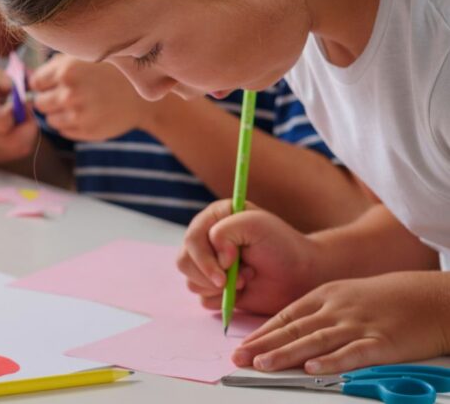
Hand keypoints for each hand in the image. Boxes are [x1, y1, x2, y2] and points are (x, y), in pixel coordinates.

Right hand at [0, 68, 37, 162]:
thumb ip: (5, 78)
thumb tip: (15, 86)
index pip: (1, 120)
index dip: (16, 111)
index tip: (17, 104)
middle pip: (14, 140)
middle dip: (26, 125)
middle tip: (24, 113)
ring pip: (21, 148)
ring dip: (29, 133)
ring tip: (21, 120)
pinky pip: (20, 152)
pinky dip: (26, 140)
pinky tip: (18, 130)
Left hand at [30, 55, 159, 140]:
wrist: (141, 98)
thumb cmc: (112, 75)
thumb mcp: (86, 58)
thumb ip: (56, 66)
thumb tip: (27, 78)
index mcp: (67, 71)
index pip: (35, 83)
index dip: (45, 84)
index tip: (56, 84)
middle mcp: (70, 93)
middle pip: (40, 103)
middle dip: (51, 100)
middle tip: (70, 96)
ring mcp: (78, 114)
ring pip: (51, 119)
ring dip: (61, 114)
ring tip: (81, 106)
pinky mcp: (86, 131)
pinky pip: (64, 131)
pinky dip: (72, 125)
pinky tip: (88, 115)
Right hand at [177, 199, 320, 314]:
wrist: (300, 274)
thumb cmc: (281, 245)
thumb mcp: (255, 224)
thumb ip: (226, 231)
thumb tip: (217, 258)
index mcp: (214, 218)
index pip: (191, 238)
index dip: (205, 257)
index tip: (228, 266)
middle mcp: (207, 239)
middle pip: (184, 261)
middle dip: (209, 274)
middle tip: (239, 278)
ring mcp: (209, 264)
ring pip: (191, 281)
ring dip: (219, 286)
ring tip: (246, 278)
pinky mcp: (215, 287)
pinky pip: (203, 299)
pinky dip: (221, 299)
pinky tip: (243, 289)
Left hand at [232, 271, 449, 373]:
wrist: (426, 297)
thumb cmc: (381, 298)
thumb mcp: (344, 296)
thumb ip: (317, 312)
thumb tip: (289, 331)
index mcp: (325, 296)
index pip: (286, 316)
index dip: (262, 332)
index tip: (242, 346)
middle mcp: (336, 309)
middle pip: (294, 329)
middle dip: (264, 344)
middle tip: (239, 358)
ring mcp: (358, 325)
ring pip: (316, 340)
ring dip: (287, 353)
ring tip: (263, 364)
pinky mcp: (382, 343)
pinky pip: (353, 353)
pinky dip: (331, 361)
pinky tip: (312, 369)